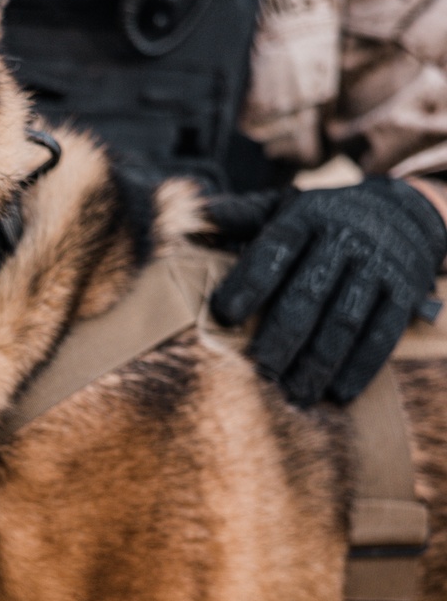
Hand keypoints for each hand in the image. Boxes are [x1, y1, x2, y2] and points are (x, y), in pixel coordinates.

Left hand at [210, 177, 445, 404]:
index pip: (275, 248)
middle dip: (281, 336)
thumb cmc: (324, 220)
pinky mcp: (404, 292)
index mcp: (306, 216)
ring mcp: (377, 266)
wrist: (403, 210)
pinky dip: (361, 367)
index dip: (249, 281)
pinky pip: (383, 334)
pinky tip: (338, 393)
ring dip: (318, 362)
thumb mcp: (286, 206)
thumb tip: (194, 215)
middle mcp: (344, 238)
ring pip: (344, 319)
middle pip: (309, 292)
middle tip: (259, 371)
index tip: (225, 315)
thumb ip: (243, 216)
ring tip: (293, 394)